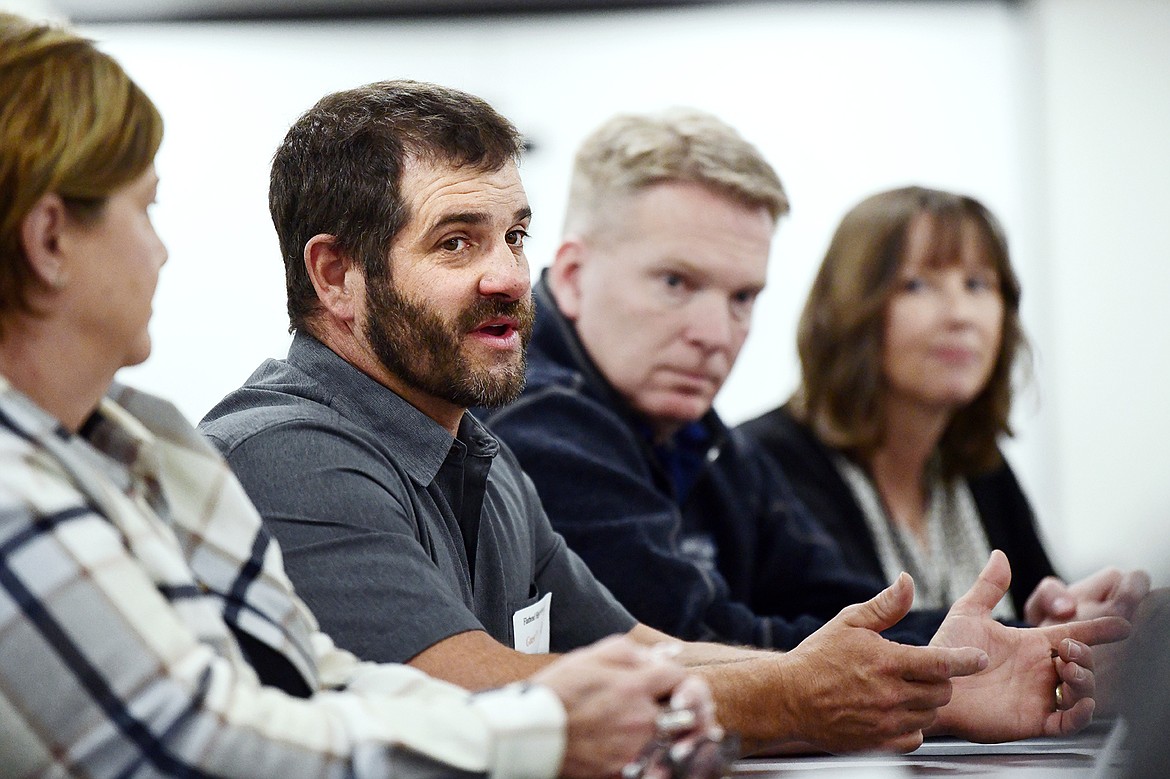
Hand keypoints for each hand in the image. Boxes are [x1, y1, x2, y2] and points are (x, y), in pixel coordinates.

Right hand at [532, 635, 706, 778]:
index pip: (678, 676)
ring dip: (668, 729)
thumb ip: (630, 651)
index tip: (663, 678)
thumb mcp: (591, 655)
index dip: (673, 675)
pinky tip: (639, 745)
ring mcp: (634, 747)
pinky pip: (652, 761)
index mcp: (634, 686)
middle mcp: (641, 718)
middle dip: (680, 704)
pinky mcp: (624, 769)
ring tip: (652, 724)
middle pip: (683, 710)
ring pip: (670, 737)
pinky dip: (652, 753)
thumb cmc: (559, 690)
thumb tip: (658, 656)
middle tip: (671, 703)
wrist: (531, 731)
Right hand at [774, 572, 988, 753]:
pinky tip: (896, 713)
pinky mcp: (878, 744)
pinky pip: (914, 738)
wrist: (787, 698)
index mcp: (887, 661)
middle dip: (940, 681)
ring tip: (905, 691)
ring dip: (926, 703)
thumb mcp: (849, 622)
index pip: (941, 663)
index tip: (982, 658)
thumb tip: (908, 581)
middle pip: (942, 692)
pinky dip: (912, 726)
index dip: (966, 660)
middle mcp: (891, 695)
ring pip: (930, 715)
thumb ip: (885, 606)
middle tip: (923, 673)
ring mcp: (885, 722)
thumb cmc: (817, 657)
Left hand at [931, 550, 1131, 741]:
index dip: (1098, 629)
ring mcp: (1039, 696)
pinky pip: (1068, 723)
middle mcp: (1040, 671)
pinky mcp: (1033, 721)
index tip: (1122, 625)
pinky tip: (1078, 702)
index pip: (1073, 635)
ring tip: (1066, 668)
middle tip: (1067, 649)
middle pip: (1083, 662)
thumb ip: (988, 587)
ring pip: (1081, 692)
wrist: (930, 684)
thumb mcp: (968, 613)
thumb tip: (1000, 554)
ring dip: (1084, 680)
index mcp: (1031, 645)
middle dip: (1085, 654)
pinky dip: (1080, 714)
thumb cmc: (947, 651)